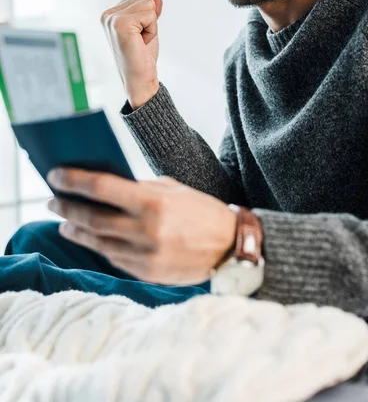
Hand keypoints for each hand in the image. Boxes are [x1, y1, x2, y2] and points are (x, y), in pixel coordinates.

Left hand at [47, 169, 236, 285]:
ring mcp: (146, 255)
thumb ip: (141, 188)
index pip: (101, 187)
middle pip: (92, 217)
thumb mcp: (175, 189)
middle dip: (67, 208)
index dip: (73, 181)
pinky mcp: (148, 273)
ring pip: (98, 242)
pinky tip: (90, 239)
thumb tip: (106, 186)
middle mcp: (147, 230)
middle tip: (53, 201)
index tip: (54, 175)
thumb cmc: (203, 211)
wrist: (231, 248)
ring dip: (76, 231)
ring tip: (64, 222)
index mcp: (154, 202)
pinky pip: (114, 259)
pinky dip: (99, 247)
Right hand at [101, 0, 162, 109]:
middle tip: (141, 40)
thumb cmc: (142, 58)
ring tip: (141, 41)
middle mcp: (108, 15)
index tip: (139, 35)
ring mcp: (112, 19)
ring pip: (148, 3)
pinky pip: (150, 15)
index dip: (148, 16)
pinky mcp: (121, 24)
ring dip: (151, 25)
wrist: (140, 80)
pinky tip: (141, 43)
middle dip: (150, 19)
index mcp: (110, 14)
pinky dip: (152, 30)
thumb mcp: (148, 29)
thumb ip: (150, 12)